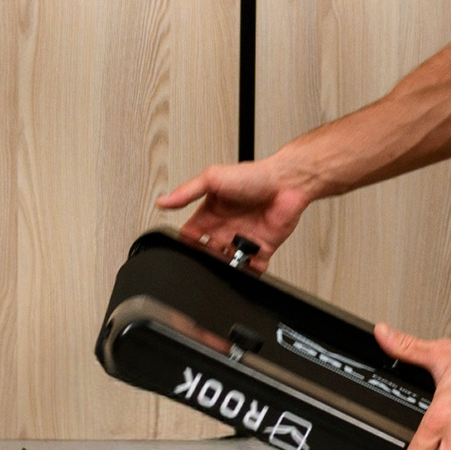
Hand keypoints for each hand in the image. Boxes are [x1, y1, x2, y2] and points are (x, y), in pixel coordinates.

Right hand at [155, 158, 313, 268]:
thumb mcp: (213, 178)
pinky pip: (251, 269)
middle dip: (203, 262)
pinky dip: (247, 274)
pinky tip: (243, 271)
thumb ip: (187, 191)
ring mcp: (243, 239)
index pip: (189, 236)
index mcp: (211, 214)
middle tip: (204, 261)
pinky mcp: (261, 249)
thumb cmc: (255, 175)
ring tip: (223, 265)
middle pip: (205, 255)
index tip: (181, 251)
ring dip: (223, 269)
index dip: (183, 245)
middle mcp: (225, 228)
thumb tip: (163, 201)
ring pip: (226, 264)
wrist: (288, 182)